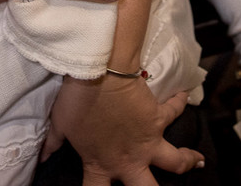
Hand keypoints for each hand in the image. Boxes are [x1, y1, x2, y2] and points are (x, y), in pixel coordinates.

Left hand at [43, 76, 203, 184]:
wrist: (99, 74)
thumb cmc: (76, 101)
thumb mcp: (60, 125)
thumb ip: (53, 144)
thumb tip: (42, 157)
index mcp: (100, 165)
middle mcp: (128, 160)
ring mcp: (147, 142)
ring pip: (175, 162)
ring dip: (187, 161)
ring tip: (197, 162)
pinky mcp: (158, 119)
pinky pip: (174, 111)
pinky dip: (180, 102)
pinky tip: (185, 96)